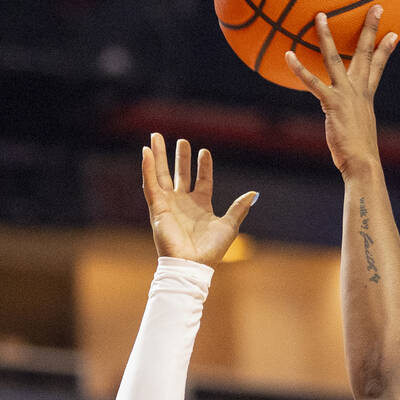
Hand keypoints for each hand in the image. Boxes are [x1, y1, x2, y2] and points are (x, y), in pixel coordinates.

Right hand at [142, 133, 256, 267]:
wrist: (192, 264)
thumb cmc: (211, 249)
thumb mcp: (230, 226)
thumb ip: (239, 208)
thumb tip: (254, 194)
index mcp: (200, 206)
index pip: (202, 180)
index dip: (203, 166)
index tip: (204, 152)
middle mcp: (183, 203)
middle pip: (180, 174)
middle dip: (180, 157)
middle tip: (181, 140)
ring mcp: (169, 204)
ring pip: (161, 175)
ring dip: (158, 156)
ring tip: (155, 136)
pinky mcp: (157, 208)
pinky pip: (150, 184)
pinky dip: (147, 168)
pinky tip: (145, 152)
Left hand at [285, 5, 397, 178]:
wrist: (362, 163)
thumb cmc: (358, 154)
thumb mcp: (358, 131)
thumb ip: (351, 120)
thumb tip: (346, 125)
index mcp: (366, 95)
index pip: (378, 66)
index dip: (385, 49)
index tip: (393, 32)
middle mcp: (358, 90)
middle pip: (364, 53)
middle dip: (370, 28)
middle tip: (375, 6)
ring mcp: (345, 95)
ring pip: (335, 59)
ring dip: (326, 36)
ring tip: (319, 16)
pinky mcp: (332, 103)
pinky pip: (313, 83)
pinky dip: (300, 69)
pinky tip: (288, 55)